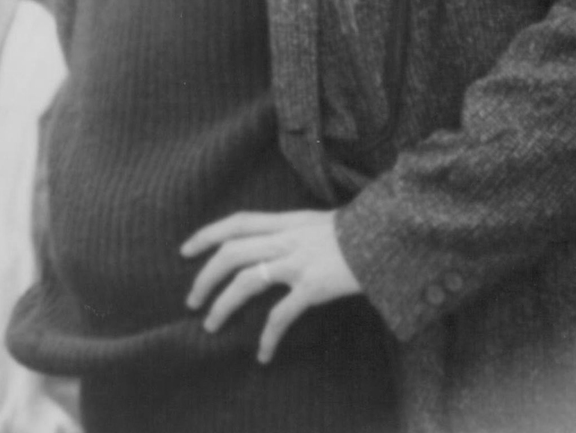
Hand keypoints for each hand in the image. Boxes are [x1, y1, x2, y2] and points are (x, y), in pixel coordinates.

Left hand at [181, 209, 361, 362]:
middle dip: (205, 277)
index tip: (185, 250)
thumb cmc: (358, 232)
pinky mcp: (313, 287)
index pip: (236, 222)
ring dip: (223, 305)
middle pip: (231, 253)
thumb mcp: (319, 223)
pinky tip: (262, 353)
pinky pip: (281, 315)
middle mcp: (285, 239)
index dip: (207, 234)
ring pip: (246, 281)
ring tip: (211, 325)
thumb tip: (277, 241)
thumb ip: (294, 231)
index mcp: (285, 222)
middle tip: (191, 301)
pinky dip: (268, 336)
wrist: (390, 236)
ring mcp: (297, 263)